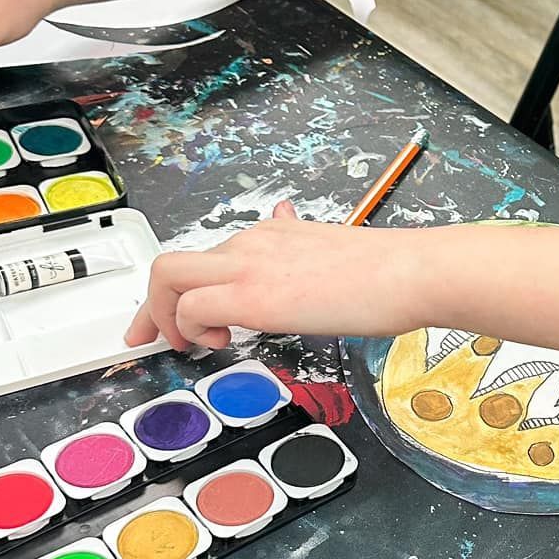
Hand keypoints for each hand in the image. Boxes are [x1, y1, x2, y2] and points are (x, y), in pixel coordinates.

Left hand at [125, 203, 424, 351]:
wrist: (409, 272)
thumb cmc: (385, 271)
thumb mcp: (329, 245)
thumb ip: (298, 236)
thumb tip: (285, 214)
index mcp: (270, 234)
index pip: (204, 257)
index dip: (175, 292)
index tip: (167, 320)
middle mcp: (251, 243)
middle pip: (170, 264)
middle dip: (150, 307)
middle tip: (152, 340)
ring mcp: (249, 266)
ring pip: (167, 278)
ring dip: (166, 319)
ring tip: (197, 344)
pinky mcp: (254, 297)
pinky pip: (192, 308)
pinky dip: (191, 329)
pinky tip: (222, 342)